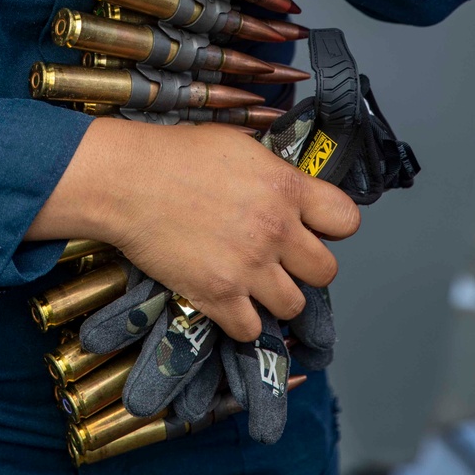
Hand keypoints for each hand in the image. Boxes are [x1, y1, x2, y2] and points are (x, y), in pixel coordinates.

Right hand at [27, 116, 359, 342]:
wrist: (127, 179)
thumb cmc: (175, 154)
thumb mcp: (238, 145)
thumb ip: (274, 173)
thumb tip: (292, 190)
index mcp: (285, 187)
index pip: (346, 220)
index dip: (332, 226)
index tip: (315, 227)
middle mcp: (275, 229)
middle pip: (326, 271)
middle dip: (306, 266)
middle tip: (282, 258)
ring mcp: (248, 266)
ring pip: (293, 305)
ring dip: (276, 296)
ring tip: (254, 281)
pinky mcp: (218, 295)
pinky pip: (250, 328)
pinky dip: (241, 320)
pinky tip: (228, 300)